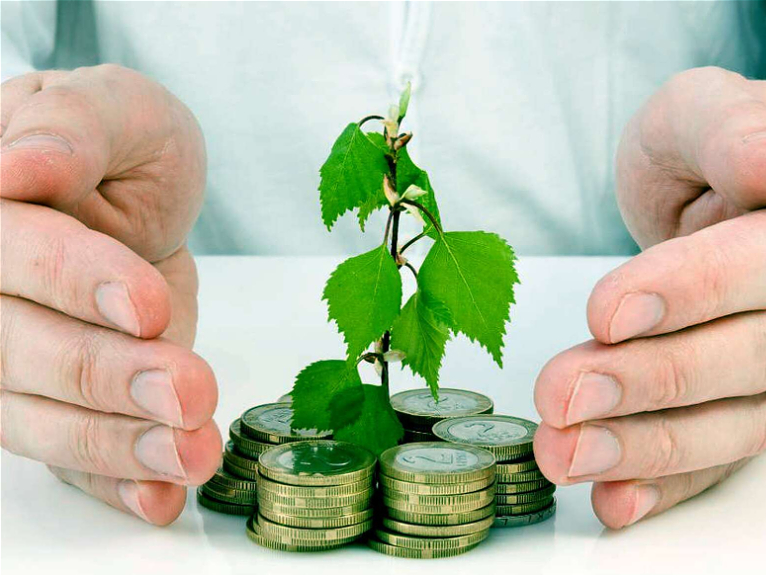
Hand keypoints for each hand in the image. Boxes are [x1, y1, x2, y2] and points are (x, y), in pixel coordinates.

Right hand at [1, 65, 220, 524]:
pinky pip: (66, 454)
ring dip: (117, 442)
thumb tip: (16, 168)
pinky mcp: (50, 400)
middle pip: (16, 347)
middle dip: (106, 374)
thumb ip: (74, 131)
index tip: (145, 302)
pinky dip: (111, 481)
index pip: (10, 251)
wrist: (129, 190)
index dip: (72, 279)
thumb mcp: (117, 111)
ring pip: (36, 414)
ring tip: (192, 454)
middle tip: (189, 390)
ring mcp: (9, 357)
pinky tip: (160, 497)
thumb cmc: (121, 144)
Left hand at [533, 67, 765, 527]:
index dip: (692, 291)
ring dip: (647, 446)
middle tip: (562, 394)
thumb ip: (733, 133)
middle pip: (753, 354)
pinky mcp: (748, 403)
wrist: (706, 190)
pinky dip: (666, 484)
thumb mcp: (698, 115)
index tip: (607, 312)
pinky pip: (718, 455)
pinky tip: (613, 500)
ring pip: (736, 418)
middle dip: (650, 380)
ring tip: (565, 453)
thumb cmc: (702, 146)